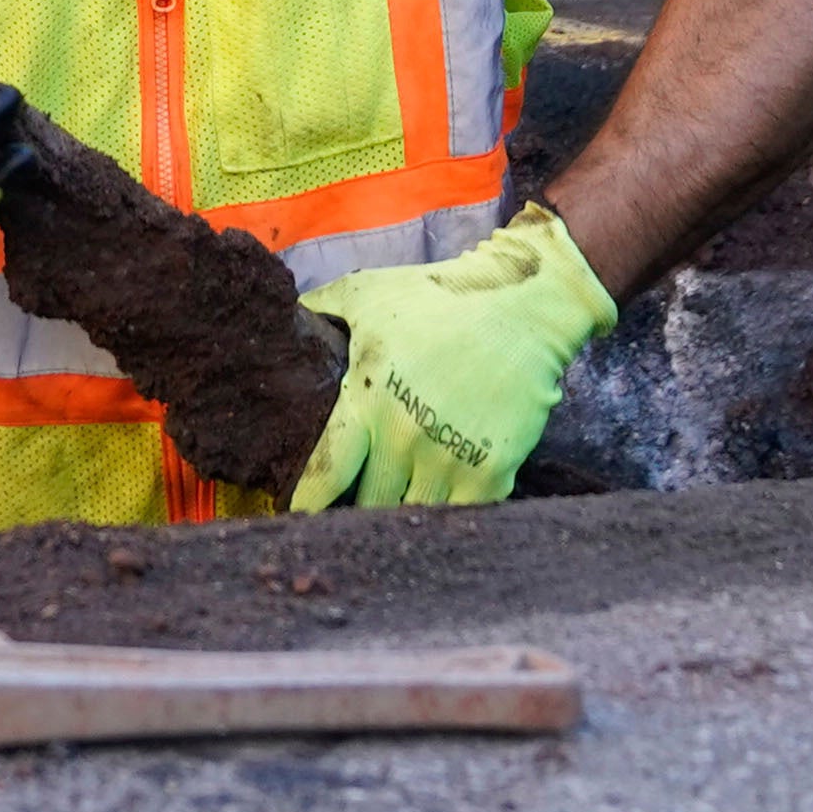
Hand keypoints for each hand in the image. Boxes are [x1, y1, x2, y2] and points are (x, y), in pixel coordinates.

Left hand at [291, 208, 615, 507]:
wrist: (523, 308)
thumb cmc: (439, 298)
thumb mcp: (370, 293)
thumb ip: (323, 306)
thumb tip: (288, 313)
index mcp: (368, 401)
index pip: (326, 473)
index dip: (309, 503)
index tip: (300, 518)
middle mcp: (404, 438)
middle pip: (369, 504)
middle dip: (359, 509)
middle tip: (356, 509)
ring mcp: (450, 459)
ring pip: (413, 515)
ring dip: (403, 514)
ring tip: (397, 512)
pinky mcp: (491, 471)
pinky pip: (459, 515)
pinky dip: (448, 512)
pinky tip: (441, 506)